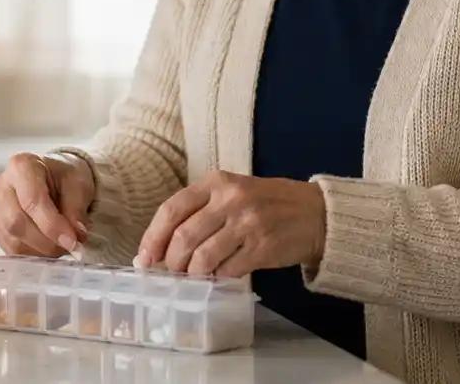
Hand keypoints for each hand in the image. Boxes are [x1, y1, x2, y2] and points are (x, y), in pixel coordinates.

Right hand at [0, 151, 95, 256]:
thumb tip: (76, 235)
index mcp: (21, 166)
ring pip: (12, 239)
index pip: (31, 200)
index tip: (72, 241)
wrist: (54, 179)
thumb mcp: (78, 184)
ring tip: (62, 246)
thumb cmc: (64, 177)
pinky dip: (33, 254)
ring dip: (41, 250)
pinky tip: (48, 248)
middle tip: (70, 246)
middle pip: (16, 222)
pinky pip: (10, 249)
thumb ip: (77, 209)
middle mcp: (1, 185)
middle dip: (46, 241)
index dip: (52, 225)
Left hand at [134, 171, 325, 277]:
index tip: (144, 258)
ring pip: (203, 257)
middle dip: (171, 262)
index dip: (153, 237)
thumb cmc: (267, 203)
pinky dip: (217, 278)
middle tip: (171, 273)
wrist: (315, 213)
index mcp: (217, 182)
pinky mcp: (263, 247)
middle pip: (183, 237)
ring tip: (193, 277)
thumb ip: (201, 211)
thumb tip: (163, 245)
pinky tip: (218, 277)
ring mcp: (248, 223)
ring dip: (193, 274)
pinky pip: (228, 270)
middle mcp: (230, 199)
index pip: (172, 209)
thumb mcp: (233, 191)